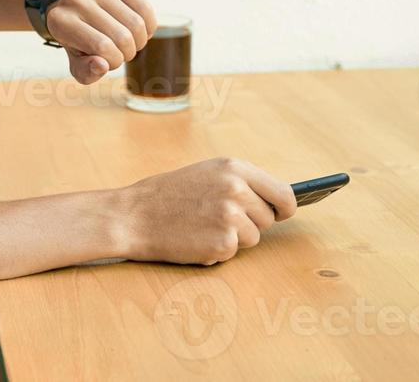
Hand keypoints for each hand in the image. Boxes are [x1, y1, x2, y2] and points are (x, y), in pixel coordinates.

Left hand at [43, 0, 156, 85]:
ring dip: (140, 41)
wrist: (75, 7)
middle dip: (128, 53)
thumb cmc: (78, 40)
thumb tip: (102, 65)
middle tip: (122, 52)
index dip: (114, 61)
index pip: (103, 48)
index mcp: (60, 21)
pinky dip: (149, 25)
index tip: (107, 60)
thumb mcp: (78, 62)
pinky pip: (144, 7)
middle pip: (123, 37)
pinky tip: (139, 28)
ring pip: (136, 24)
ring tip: (129, 41)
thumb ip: (86, 72)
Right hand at [113, 157, 297, 265]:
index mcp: (234, 167)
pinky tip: (195, 238)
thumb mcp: (206, 173)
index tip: (282, 214)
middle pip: (269, 218)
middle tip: (217, 217)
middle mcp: (237, 189)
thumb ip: (240, 182)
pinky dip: (218, 250)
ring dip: (234, 238)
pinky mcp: (223, 242)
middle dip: (250, 223)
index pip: (283, 193)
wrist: (133, 215)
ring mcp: (231, 216)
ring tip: (203, 226)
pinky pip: (234, 252)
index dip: (285, 207)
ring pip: (254, 237)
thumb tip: (279, 201)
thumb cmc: (168, 195)